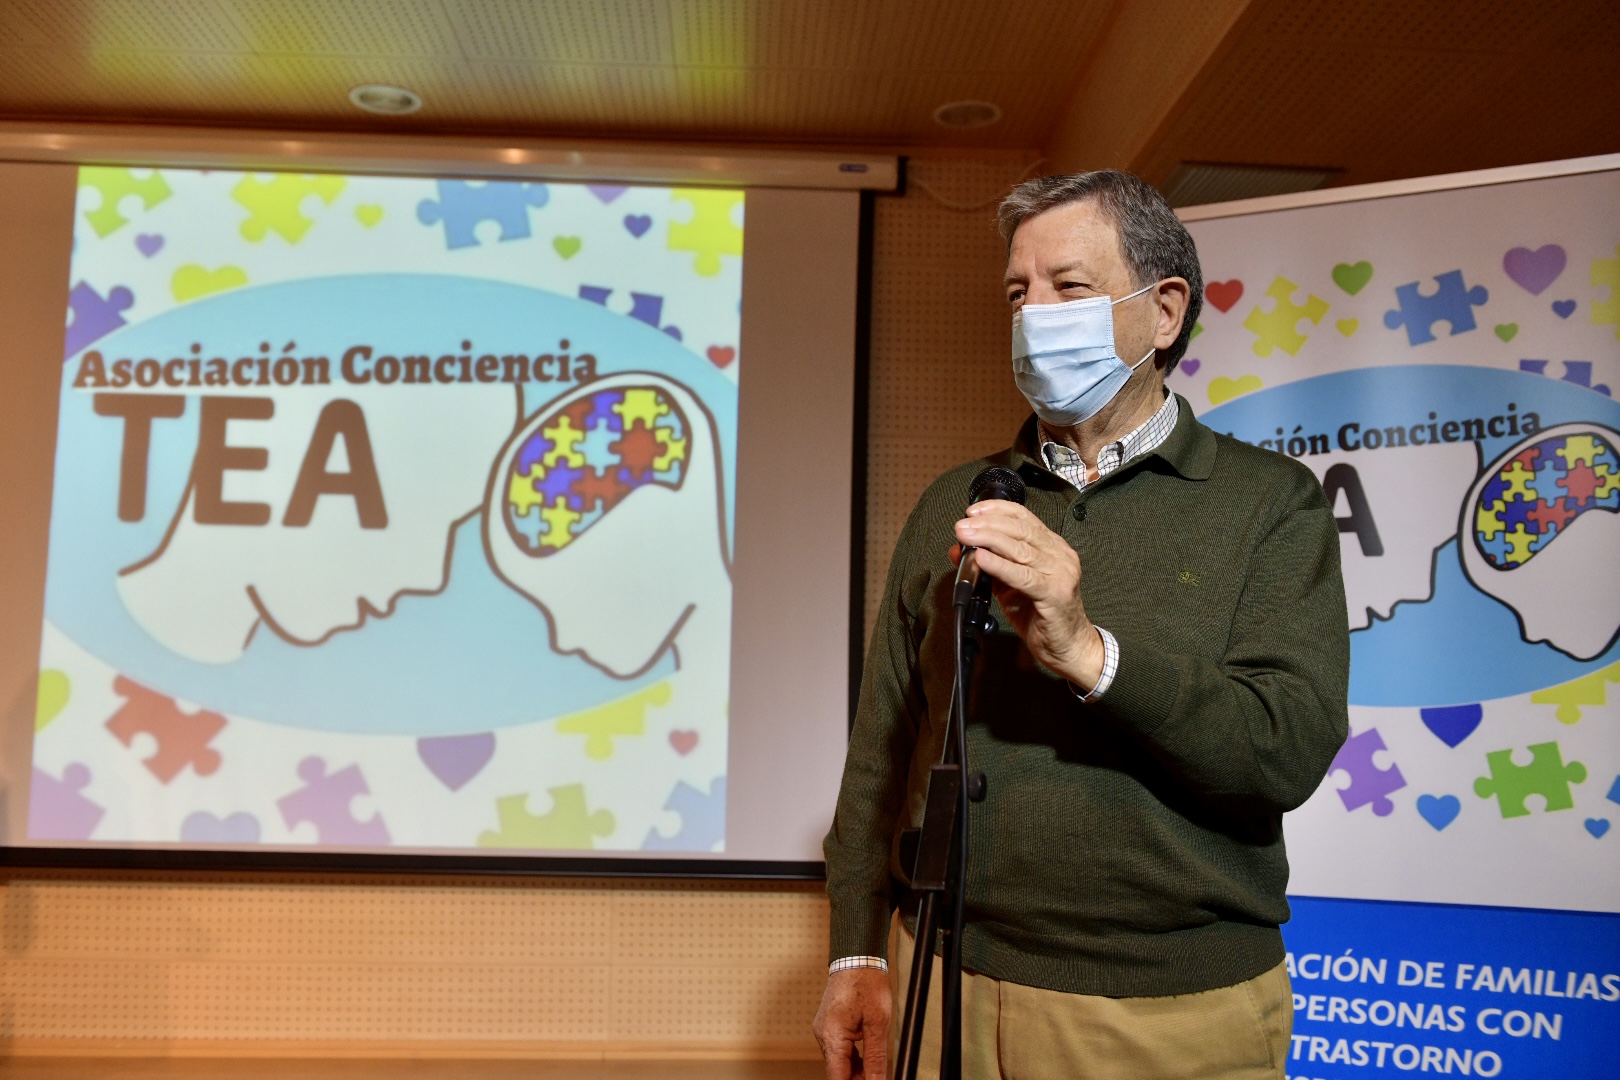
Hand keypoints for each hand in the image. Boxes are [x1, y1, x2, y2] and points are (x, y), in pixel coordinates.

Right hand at [812, 968, 890, 1079]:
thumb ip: (876, 1057)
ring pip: (838, 1062)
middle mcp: (823, 1035)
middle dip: (857, 1079)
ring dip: (856, 1071)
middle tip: (876, 1076)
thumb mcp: (878, 1023)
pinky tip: (867, 1060)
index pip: (838, 1078)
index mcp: (832, 1036)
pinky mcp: (829, 1025)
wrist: (857, 957)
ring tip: (875, 1070)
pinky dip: (852, 1058)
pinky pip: (839, 1049)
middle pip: (837, 1072)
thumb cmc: (867, 982)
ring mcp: (824, 1030)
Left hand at [953, 500, 1104, 688]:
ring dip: (989, 539)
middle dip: (988, 524)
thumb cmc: (1041, 615)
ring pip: (1021, 549)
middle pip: (1021, 530)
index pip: (1025, 518)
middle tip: (962, 525)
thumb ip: (988, 566)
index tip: (973, 510)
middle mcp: (1060, 555)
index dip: (998, 510)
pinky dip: (1000, 566)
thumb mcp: (1010, 586)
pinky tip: (983, 559)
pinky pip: (1024, 576)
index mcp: (1052, 547)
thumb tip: (958, 550)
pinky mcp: (1055, 593)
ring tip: (966, 536)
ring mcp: (1060, 573)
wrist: (1070, 646)